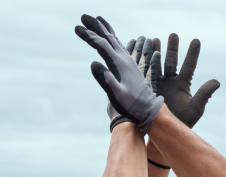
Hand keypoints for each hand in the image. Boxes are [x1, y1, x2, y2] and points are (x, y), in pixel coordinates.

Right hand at [75, 15, 163, 132]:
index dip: (88, 36)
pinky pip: (121, 47)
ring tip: (98, 20)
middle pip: (108, 37)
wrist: (149, 111)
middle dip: (95, 26)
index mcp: (119, 64)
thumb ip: (106, 79)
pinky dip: (114, 39)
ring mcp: (128, 62)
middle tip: (83, 16)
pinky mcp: (130, 66)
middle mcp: (124, 59)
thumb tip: (93, 62)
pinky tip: (112, 38)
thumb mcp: (117, 95)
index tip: (76, 28)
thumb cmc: (132, 106)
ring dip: (105, 29)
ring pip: (115, 40)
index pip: (101, 45)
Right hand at [149, 33, 219, 127]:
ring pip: (158, 64)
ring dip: (157, 52)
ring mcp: (159, 84)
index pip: (189, 66)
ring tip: (155, 39)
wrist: (166, 132)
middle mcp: (171, 82)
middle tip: (173, 35)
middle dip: (172, 48)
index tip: (196, 40)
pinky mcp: (148, 88)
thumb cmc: (183, 122)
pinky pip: (147, 73)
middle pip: (172, 61)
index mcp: (183, 84)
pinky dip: (146, 62)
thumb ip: (205, 94)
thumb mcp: (196, 107)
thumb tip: (217, 82)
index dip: (192, 54)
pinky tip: (144, 52)